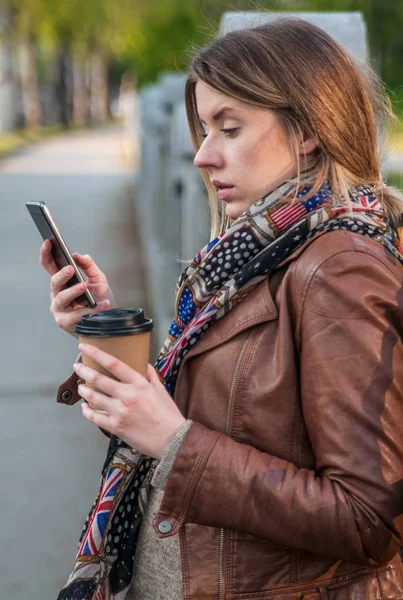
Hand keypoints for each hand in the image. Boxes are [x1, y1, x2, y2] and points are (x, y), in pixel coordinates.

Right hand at [40, 239, 114, 335]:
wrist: (107, 321)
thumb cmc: (100, 298)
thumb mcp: (98, 279)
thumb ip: (89, 266)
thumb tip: (78, 255)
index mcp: (62, 281)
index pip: (49, 266)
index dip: (46, 254)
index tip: (49, 242)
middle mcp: (57, 294)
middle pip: (54, 282)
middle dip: (61, 275)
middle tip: (71, 269)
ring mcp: (59, 308)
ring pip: (62, 298)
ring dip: (73, 291)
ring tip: (85, 286)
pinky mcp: (64, 322)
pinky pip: (76, 314)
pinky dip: (91, 309)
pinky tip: (104, 304)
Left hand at [73, 343, 185, 458]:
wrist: (172, 439)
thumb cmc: (168, 414)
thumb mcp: (161, 390)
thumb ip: (150, 376)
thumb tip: (142, 364)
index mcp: (139, 383)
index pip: (114, 364)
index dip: (96, 353)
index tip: (85, 347)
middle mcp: (127, 395)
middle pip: (98, 379)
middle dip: (84, 371)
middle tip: (76, 366)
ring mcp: (119, 412)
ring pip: (93, 398)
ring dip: (83, 390)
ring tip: (80, 386)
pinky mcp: (115, 427)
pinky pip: (94, 417)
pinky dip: (86, 411)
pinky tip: (84, 407)